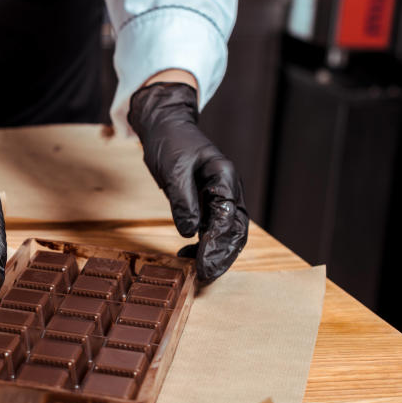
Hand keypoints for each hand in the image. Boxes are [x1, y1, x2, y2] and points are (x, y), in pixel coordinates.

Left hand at [127, 82, 248, 281]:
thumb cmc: (171, 143)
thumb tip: (190, 231)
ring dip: (215, 253)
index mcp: (225, 177)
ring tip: (198, 270)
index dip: (217, 245)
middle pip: (235, 230)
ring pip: (227, 232)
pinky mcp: (208, 202)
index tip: (204, 265)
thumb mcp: (174, 170)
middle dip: (222, 255)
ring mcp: (220, 196)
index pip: (228, 218)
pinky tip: (188, 253)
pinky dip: (204, 244)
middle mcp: (228, 189)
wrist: (166, 127)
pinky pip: (213, 228)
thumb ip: (183, 200)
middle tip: (205, 275)